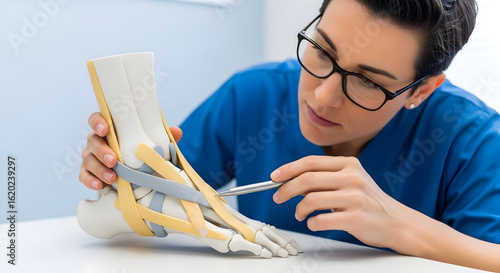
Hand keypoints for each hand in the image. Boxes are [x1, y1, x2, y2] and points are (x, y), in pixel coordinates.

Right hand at [79, 112, 182, 189]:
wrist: (133, 178)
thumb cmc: (140, 154)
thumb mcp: (151, 144)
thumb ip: (162, 137)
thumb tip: (177, 132)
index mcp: (110, 130)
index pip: (97, 119)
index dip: (98, 122)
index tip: (106, 129)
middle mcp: (97, 141)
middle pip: (92, 141)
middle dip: (102, 151)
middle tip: (114, 160)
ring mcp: (90, 157)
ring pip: (87, 160)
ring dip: (99, 168)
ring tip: (112, 178)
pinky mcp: (88, 174)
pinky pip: (83, 176)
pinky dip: (90, 181)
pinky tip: (99, 186)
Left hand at [270, 156, 406, 248]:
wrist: (397, 222)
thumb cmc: (367, 202)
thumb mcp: (350, 181)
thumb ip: (324, 178)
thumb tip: (290, 180)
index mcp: (349, 164)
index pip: (311, 162)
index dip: (288, 169)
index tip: (274, 177)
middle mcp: (353, 177)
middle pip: (307, 179)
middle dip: (286, 189)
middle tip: (278, 197)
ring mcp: (356, 197)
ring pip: (311, 199)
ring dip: (299, 209)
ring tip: (300, 215)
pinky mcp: (357, 218)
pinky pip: (322, 220)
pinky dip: (312, 223)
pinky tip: (314, 224)